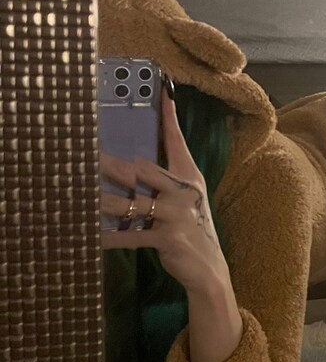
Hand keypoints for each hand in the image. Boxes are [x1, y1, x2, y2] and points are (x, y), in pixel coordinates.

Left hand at [100, 87, 228, 295]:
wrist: (208, 267)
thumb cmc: (191, 228)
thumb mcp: (188, 199)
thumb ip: (168, 179)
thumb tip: (136, 163)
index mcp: (189, 178)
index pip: (177, 142)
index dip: (169, 118)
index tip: (163, 94)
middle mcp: (183, 192)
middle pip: (142, 171)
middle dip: (113, 166)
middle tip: (87, 156)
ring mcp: (175, 215)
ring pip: (131, 203)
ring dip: (103, 201)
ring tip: (81, 195)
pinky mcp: (166, 238)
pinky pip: (131, 235)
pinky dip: (110, 236)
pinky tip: (92, 234)